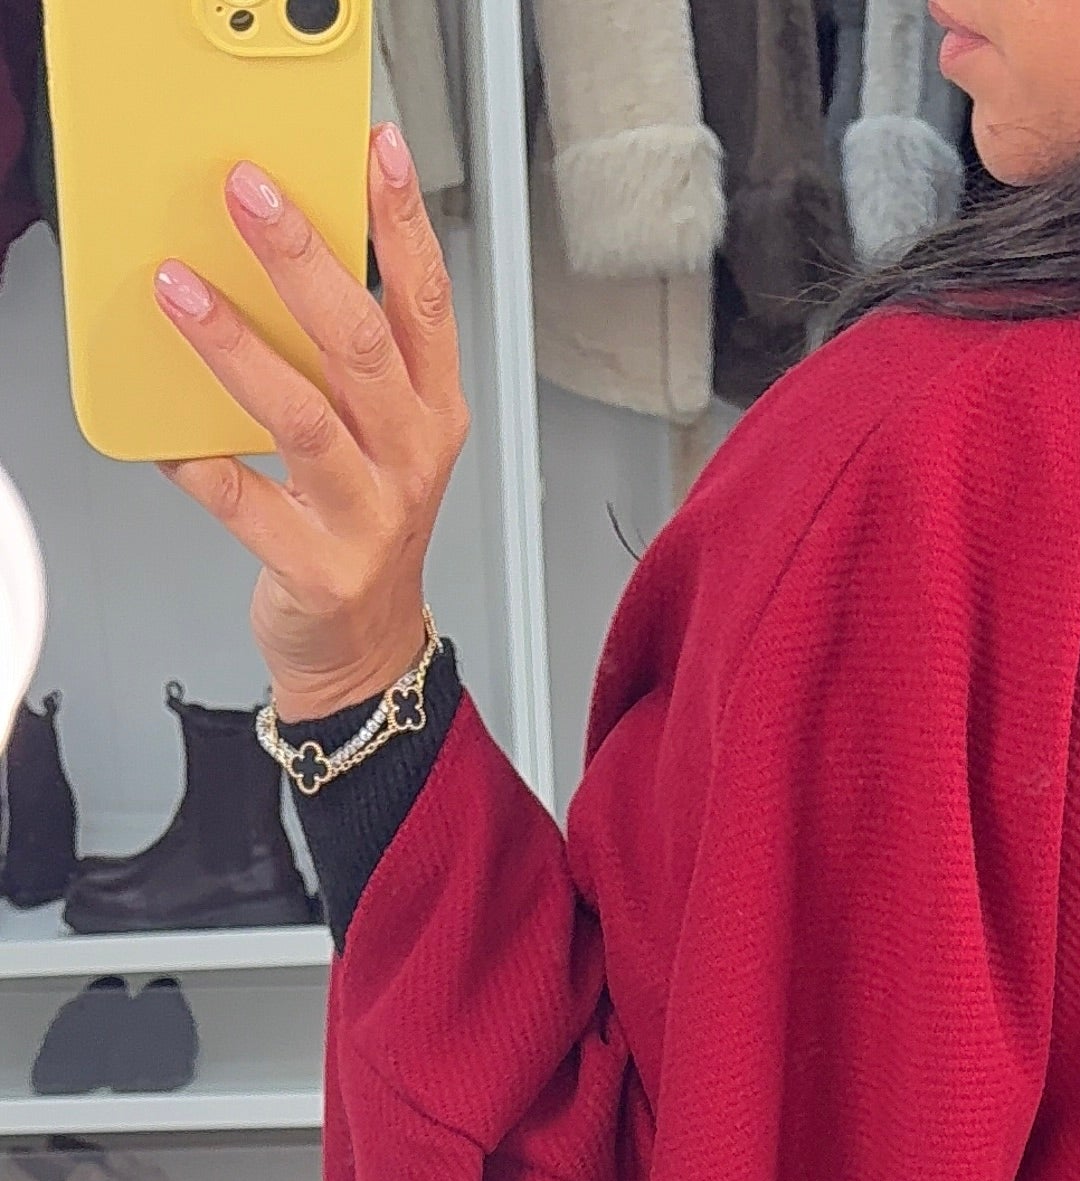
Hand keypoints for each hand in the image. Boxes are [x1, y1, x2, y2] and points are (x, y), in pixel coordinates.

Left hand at [154, 127, 467, 721]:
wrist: (364, 650)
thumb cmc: (365, 529)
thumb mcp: (381, 435)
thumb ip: (349, 358)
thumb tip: (277, 257)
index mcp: (432, 412)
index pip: (427, 301)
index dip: (403, 222)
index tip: (374, 152)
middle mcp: (409, 460)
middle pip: (361, 344)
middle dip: (302, 258)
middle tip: (249, 193)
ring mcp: (369, 518)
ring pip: (305, 417)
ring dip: (237, 347)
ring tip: (182, 290)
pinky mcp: (320, 569)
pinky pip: (250, 505)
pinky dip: (204, 467)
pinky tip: (168, 437)